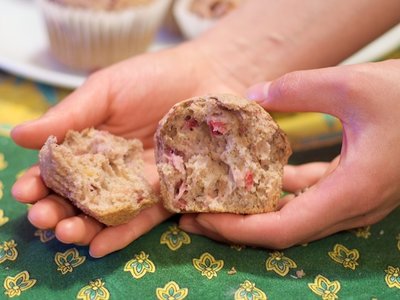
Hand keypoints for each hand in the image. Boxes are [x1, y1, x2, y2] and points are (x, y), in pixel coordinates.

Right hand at [11, 42, 240, 256]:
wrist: (205, 77)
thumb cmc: (151, 79)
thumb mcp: (105, 91)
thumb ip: (69, 116)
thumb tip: (17, 135)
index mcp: (90, 144)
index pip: (58, 170)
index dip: (39, 182)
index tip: (26, 191)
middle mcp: (111, 169)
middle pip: (79, 198)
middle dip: (57, 211)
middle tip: (44, 218)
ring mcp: (138, 184)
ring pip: (107, 214)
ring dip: (85, 228)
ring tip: (68, 233)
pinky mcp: (167, 194)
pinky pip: (144, 219)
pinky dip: (123, 234)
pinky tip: (100, 246)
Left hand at [180, 59, 399, 247]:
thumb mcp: (353, 85)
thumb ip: (297, 89)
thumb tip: (251, 96)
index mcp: (350, 193)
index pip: (281, 230)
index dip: (236, 230)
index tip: (200, 219)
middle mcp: (349, 208)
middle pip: (279, 232)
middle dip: (233, 227)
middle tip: (191, 215)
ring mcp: (351, 201)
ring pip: (291, 218)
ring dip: (252, 211)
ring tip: (214, 198)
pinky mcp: (351, 187)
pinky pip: (306, 197)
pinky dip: (278, 192)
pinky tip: (256, 177)